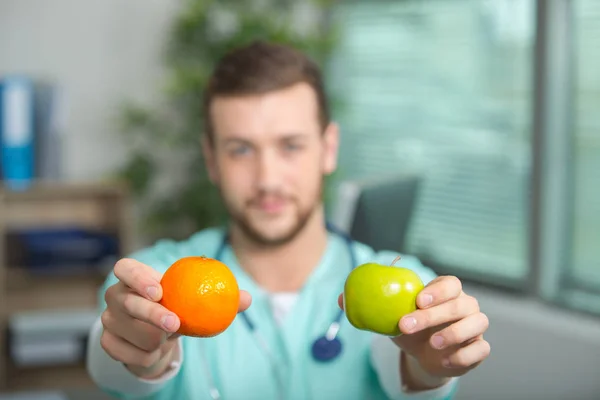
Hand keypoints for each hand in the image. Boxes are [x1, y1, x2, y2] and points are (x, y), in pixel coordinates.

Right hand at [100, 258, 251, 378]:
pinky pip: (128, 353)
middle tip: (175, 324)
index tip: (160, 291)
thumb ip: (221, 297)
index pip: (125, 267)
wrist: (157, 337)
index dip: (138, 278)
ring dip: (154, 340)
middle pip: (126, 302)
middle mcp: (115, 295)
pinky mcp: (107, 342)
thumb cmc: (178, 309)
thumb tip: (246, 298)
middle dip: (150, 313)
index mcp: (133, 277)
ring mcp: (107, 319)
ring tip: (166, 337)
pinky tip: (155, 352)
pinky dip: (147, 356)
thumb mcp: (196, 301)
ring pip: (130, 332)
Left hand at [393, 276, 489, 378]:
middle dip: (432, 316)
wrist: (424, 355)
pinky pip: (481, 349)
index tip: (418, 301)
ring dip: (454, 333)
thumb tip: (360, 304)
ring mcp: (476, 326)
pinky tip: (444, 360)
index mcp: (448, 291)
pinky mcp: (480, 347)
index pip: (451, 284)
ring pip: (478, 322)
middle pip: (459, 304)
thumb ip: (386, 307)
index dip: (437, 291)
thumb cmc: (412, 328)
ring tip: (432, 343)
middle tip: (407, 326)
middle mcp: (466, 305)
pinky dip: (463, 355)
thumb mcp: (398, 317)